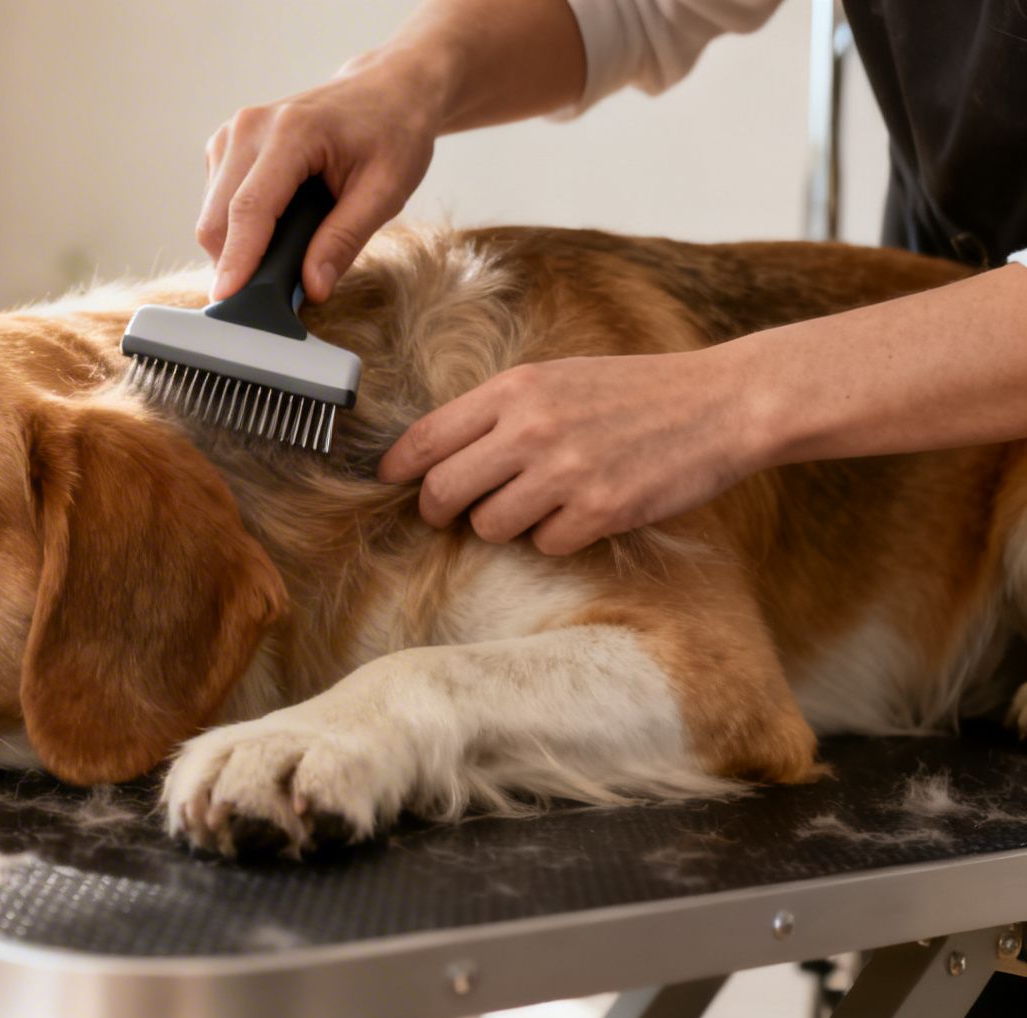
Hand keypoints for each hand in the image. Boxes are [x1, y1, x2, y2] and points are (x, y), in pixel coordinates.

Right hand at [198, 58, 439, 303]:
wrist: (385, 91)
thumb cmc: (391, 134)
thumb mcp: (386, 190)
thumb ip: (346, 238)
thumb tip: (313, 288)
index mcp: (291, 132)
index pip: (250, 208)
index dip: (236, 259)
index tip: (227, 300)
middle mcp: (249, 128)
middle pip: (217, 217)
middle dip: (236, 263)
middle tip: (276, 294)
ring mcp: (231, 135)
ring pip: (210, 215)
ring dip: (237, 247)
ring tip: (287, 251)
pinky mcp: (225, 147)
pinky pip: (215, 205)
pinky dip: (237, 229)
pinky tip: (276, 225)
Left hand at [377, 350, 766, 554]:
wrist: (721, 403)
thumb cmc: (634, 391)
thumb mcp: (558, 378)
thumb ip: (499, 411)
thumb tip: (435, 454)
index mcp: (516, 389)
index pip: (427, 437)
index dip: (398, 467)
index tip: (390, 481)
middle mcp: (532, 429)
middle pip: (444, 492)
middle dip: (438, 510)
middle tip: (448, 514)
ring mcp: (565, 473)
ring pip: (489, 527)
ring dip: (503, 524)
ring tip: (537, 503)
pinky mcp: (600, 512)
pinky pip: (544, 545)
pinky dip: (556, 537)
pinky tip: (583, 511)